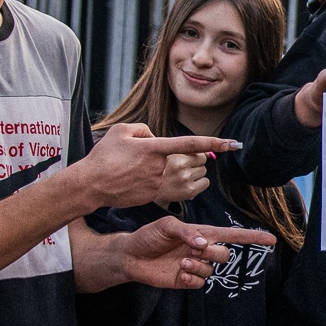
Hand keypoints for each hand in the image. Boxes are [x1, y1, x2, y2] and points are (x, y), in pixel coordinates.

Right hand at [82, 123, 240, 206]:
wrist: (92, 185)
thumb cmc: (104, 156)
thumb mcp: (121, 131)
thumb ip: (145, 129)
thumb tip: (158, 137)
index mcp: (154, 148)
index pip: (190, 143)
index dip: (214, 143)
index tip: (233, 144)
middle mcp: (162, 167)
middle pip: (192, 160)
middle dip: (189, 155)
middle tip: (165, 155)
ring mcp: (161, 184)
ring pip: (189, 175)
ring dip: (184, 170)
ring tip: (157, 168)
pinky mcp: (159, 196)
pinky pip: (182, 189)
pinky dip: (178, 183)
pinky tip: (158, 180)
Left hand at [114, 220, 276, 288]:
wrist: (131, 256)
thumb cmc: (149, 236)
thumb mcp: (166, 226)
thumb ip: (186, 232)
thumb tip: (203, 243)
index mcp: (202, 233)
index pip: (232, 235)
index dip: (252, 237)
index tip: (271, 239)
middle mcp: (202, 250)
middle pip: (225, 255)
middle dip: (213, 253)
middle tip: (192, 250)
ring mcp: (195, 266)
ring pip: (212, 271)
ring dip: (198, 266)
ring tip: (180, 262)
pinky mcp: (186, 280)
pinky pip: (200, 283)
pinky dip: (190, 279)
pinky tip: (178, 274)